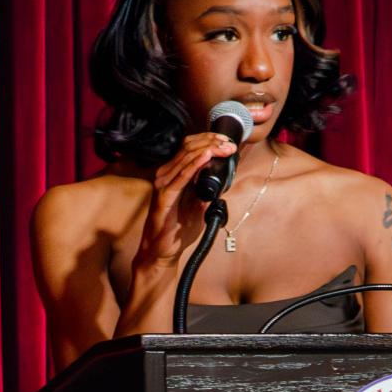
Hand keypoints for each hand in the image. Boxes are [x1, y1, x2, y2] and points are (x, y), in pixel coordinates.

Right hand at [136, 133, 237, 265]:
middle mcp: (166, 175)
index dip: (208, 140)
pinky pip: (181, 177)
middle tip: (229, 144)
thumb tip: (224, 179)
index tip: (227, 142)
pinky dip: (195, 165)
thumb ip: (207, 190)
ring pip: (186, 158)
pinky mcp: (164, 196)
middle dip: (211, 142)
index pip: (190, 147)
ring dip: (208, 150)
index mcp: (173, 174)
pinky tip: (206, 157)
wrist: (162, 250)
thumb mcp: (199, 206)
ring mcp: (163, 184)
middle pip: (188, 147)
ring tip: (223, 148)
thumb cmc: (177, 229)